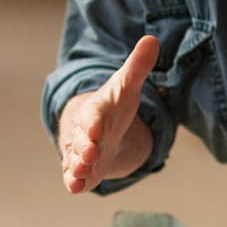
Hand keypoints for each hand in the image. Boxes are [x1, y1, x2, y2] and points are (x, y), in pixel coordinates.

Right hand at [59, 35, 158, 192]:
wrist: (96, 126)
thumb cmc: (112, 106)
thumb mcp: (126, 86)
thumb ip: (138, 67)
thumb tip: (153, 40)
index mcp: (96, 110)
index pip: (94, 115)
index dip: (94, 122)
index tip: (97, 128)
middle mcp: (84, 132)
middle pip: (82, 140)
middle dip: (85, 147)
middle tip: (89, 154)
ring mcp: (81, 153)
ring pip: (76, 159)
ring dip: (77, 166)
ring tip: (80, 173)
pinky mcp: (83, 169)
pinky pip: (75, 176)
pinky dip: (74, 182)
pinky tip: (75, 187)